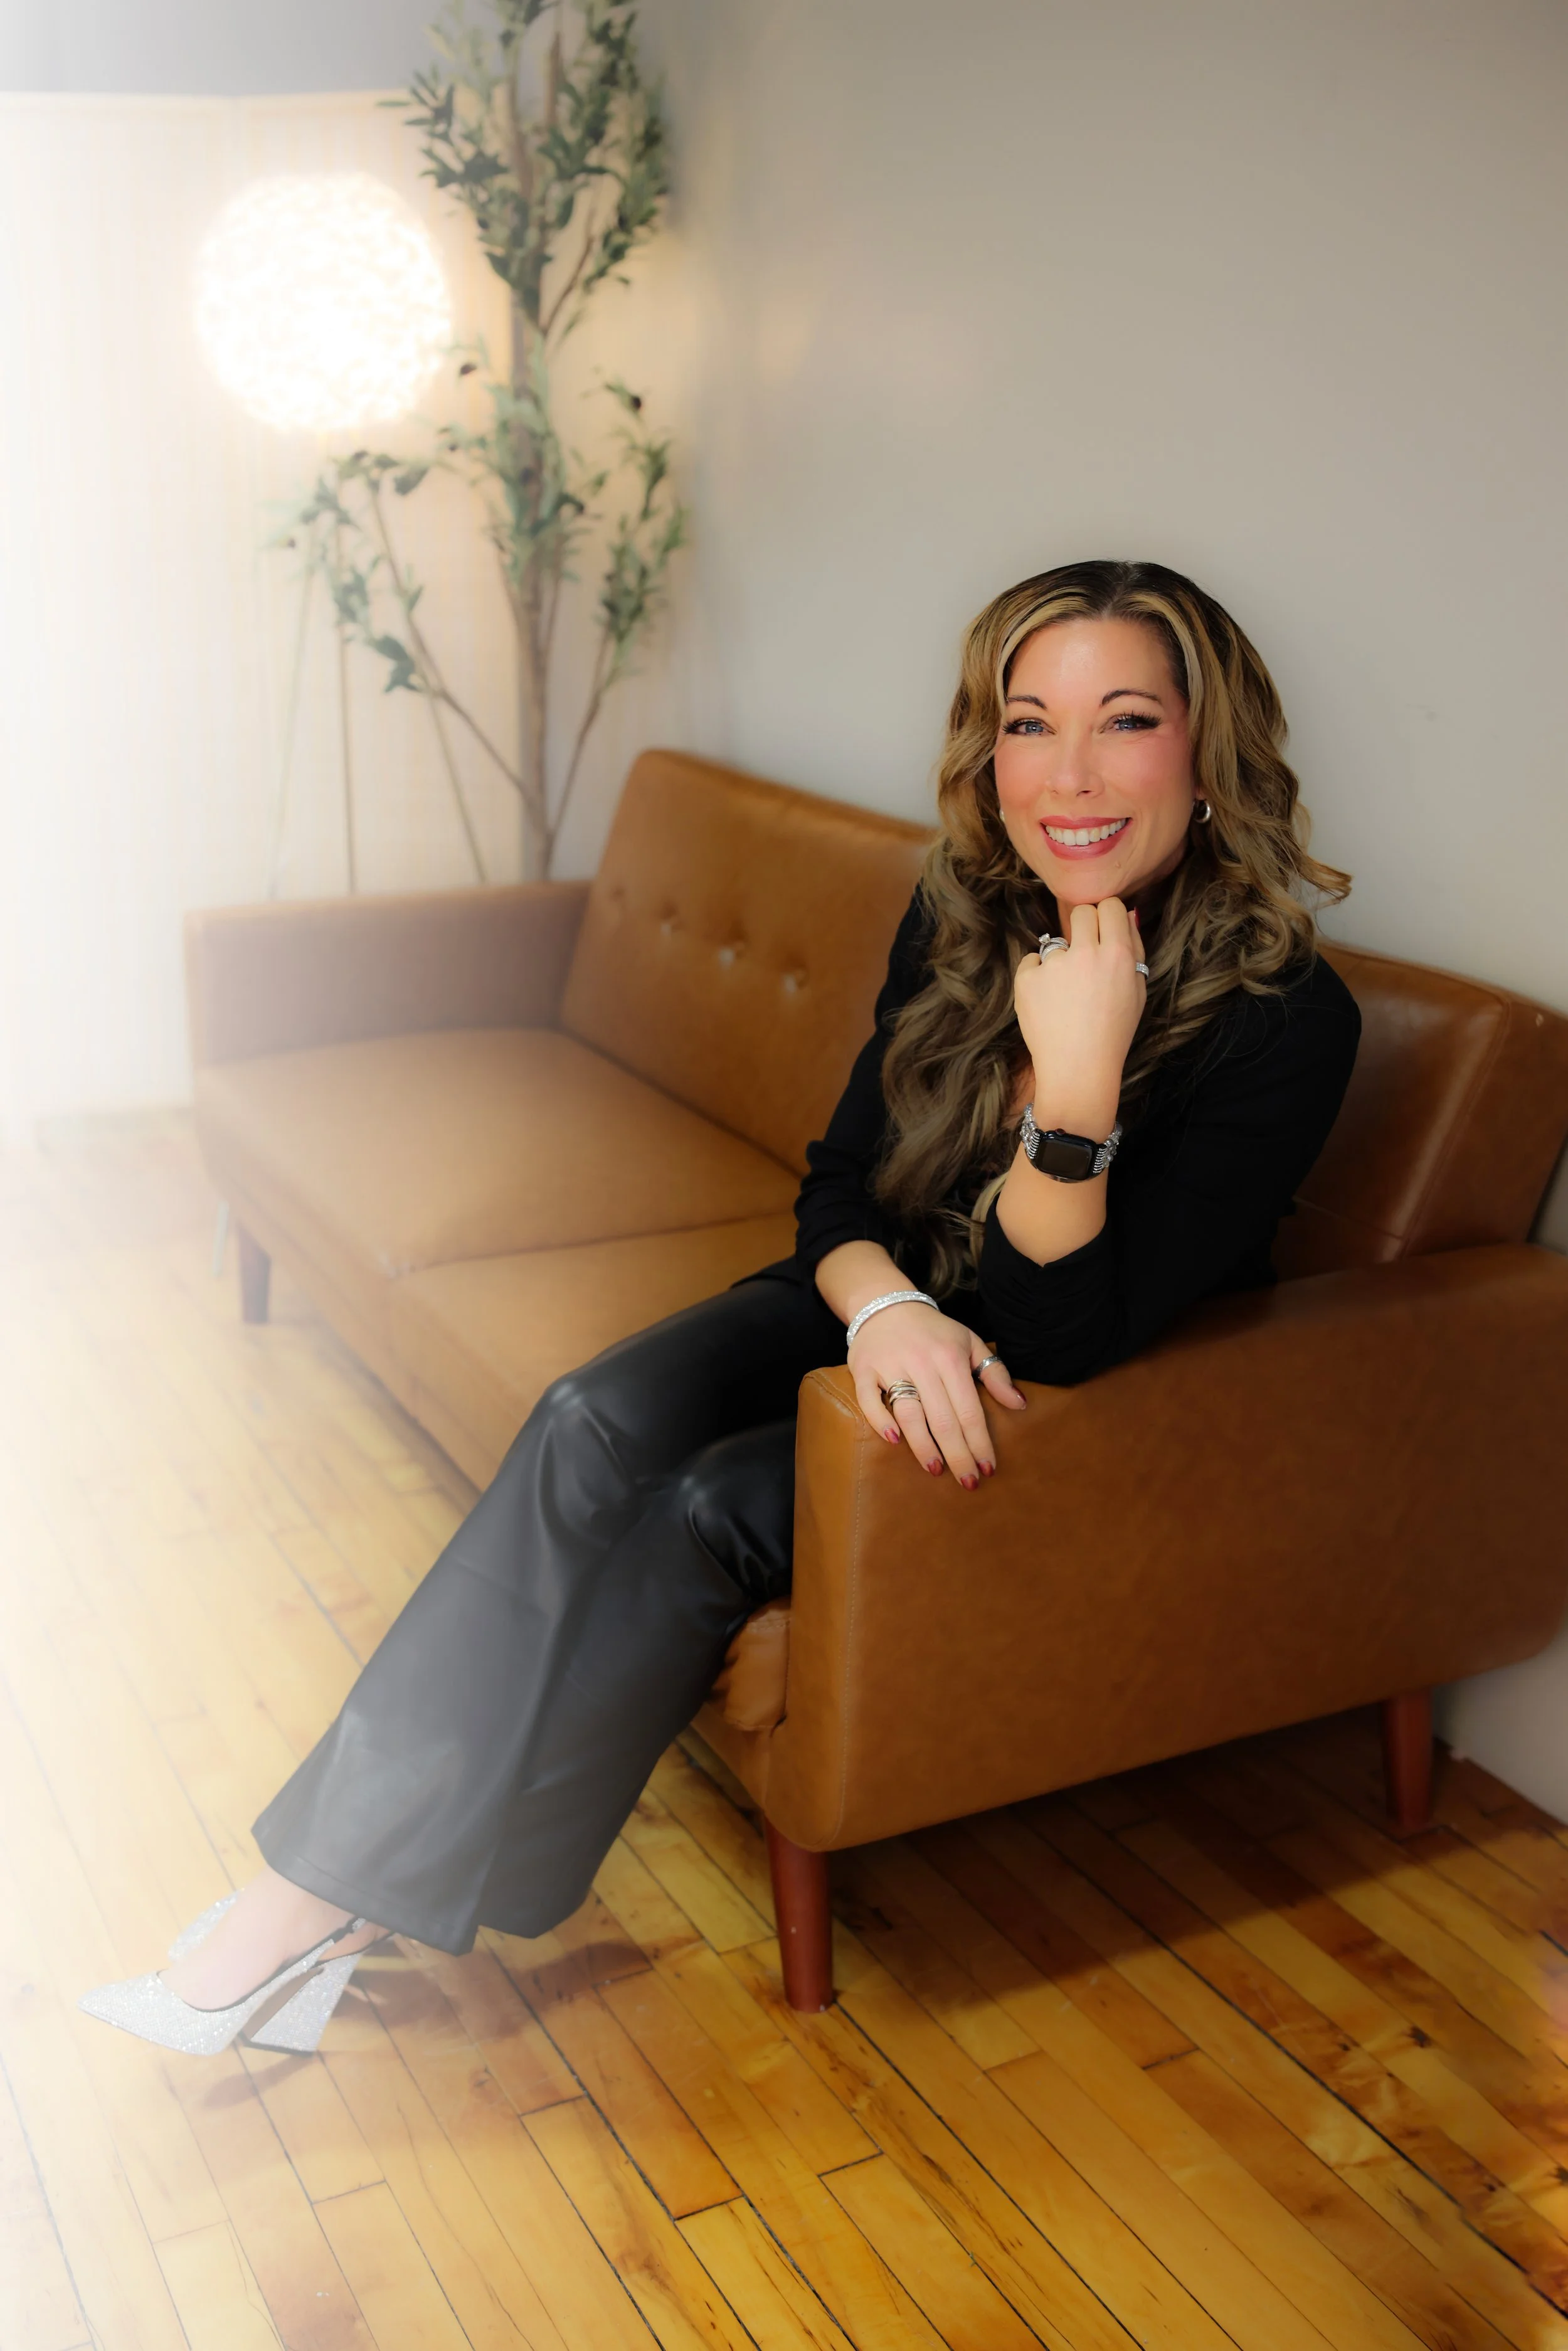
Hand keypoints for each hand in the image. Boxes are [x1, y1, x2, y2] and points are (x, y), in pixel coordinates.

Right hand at [848, 1301, 1025, 1487]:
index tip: (988, 1469)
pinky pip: (869, 1400)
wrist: (887, 1306)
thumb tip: (1019, 1405)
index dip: (980, 1442)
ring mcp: (890, 1366)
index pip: (969, 1410)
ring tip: (936, 1469)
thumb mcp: (969, 1343)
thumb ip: (995, 1373)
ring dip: (923, 1445)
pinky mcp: (863, 1369)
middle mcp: (921, 1362)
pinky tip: (894, 1442)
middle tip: (968, 1482)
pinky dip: (880, 1421)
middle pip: (942, 1418)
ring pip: (908, 1413)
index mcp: (950, 1357)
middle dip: (957, 1454)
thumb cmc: (934, 1333)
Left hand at [1014, 898, 1145, 1134]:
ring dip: (1060, 960)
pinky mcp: (1026, 978)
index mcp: (1118, 954)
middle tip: (1083, 957)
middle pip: (1081, 912)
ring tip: (1065, 993)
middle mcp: (1086, 953)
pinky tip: (1047, 1002)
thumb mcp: (1137, 992)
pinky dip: (1037, 978)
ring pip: (1055, 941)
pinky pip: (1031, 962)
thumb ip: (1134, 949)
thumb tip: (1125, 915)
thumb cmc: (1112, 1033)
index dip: (1106, 918)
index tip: (1103, 933)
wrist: (1078, 1069)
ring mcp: (1052, 964)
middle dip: (1083, 928)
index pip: (1111, 905)